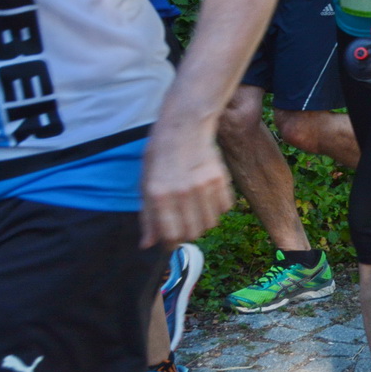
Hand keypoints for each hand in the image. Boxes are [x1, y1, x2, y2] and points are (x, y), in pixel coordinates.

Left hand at [140, 126, 232, 246]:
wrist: (184, 126)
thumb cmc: (160, 156)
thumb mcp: (146, 184)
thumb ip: (147, 216)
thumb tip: (147, 245)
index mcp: (158, 194)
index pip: (170, 234)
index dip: (170, 243)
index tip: (171, 242)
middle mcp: (181, 192)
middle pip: (192, 232)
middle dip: (187, 234)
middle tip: (183, 225)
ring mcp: (203, 185)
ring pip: (210, 223)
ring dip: (203, 222)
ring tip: (195, 211)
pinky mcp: (220, 178)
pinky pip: (225, 207)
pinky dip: (217, 208)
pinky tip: (207, 197)